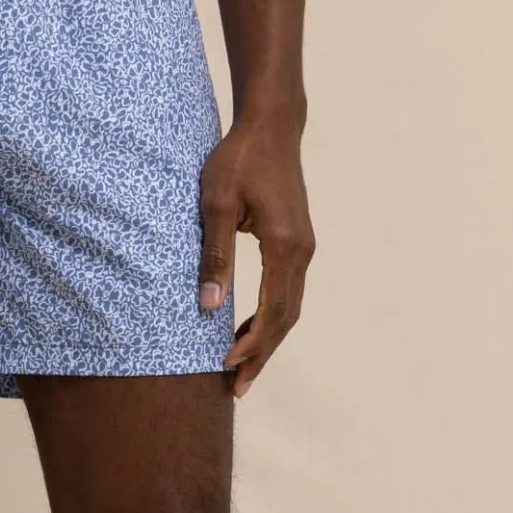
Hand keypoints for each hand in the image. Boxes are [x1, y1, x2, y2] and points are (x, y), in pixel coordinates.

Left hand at [198, 113, 314, 397]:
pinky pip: (287, 292)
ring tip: (241, 370)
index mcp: (285, 245)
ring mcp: (304, 248)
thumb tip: (209, 305)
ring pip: (289, 309)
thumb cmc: (239, 158)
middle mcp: (302, 251)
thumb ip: (213, 255)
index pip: (273, 310)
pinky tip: (247, 332)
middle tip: (237, 387)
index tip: (227, 365)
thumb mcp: (214, 204)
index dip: (252, 343)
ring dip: (266, 340)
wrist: (271, 125)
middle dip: (261, 354)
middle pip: (286, 319)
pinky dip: (269, 318)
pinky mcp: (297, 243)